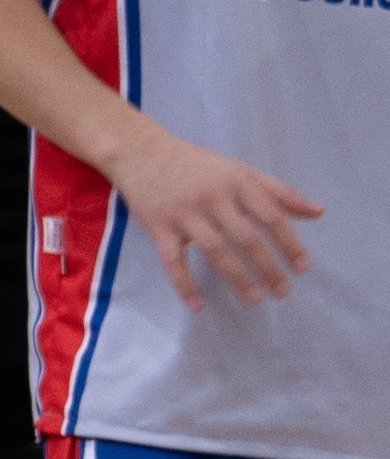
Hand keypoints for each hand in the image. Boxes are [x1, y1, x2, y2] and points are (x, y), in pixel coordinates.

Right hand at [111, 125, 321, 305]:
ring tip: (255, 299)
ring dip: (237, 278)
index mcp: (237, 182)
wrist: (141, 152)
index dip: (289, 243)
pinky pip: (173, 261)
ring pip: (215, 251)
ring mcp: (185, 214)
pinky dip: (184, 285)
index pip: (271, 216)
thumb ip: (278, 192)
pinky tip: (197, 306)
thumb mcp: (240, 171)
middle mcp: (213, 198)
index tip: (302, 268)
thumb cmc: (196, 164)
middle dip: (268, 267)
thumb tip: (318, 213)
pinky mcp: (158, 227)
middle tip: (282, 292)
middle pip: (246, 237)